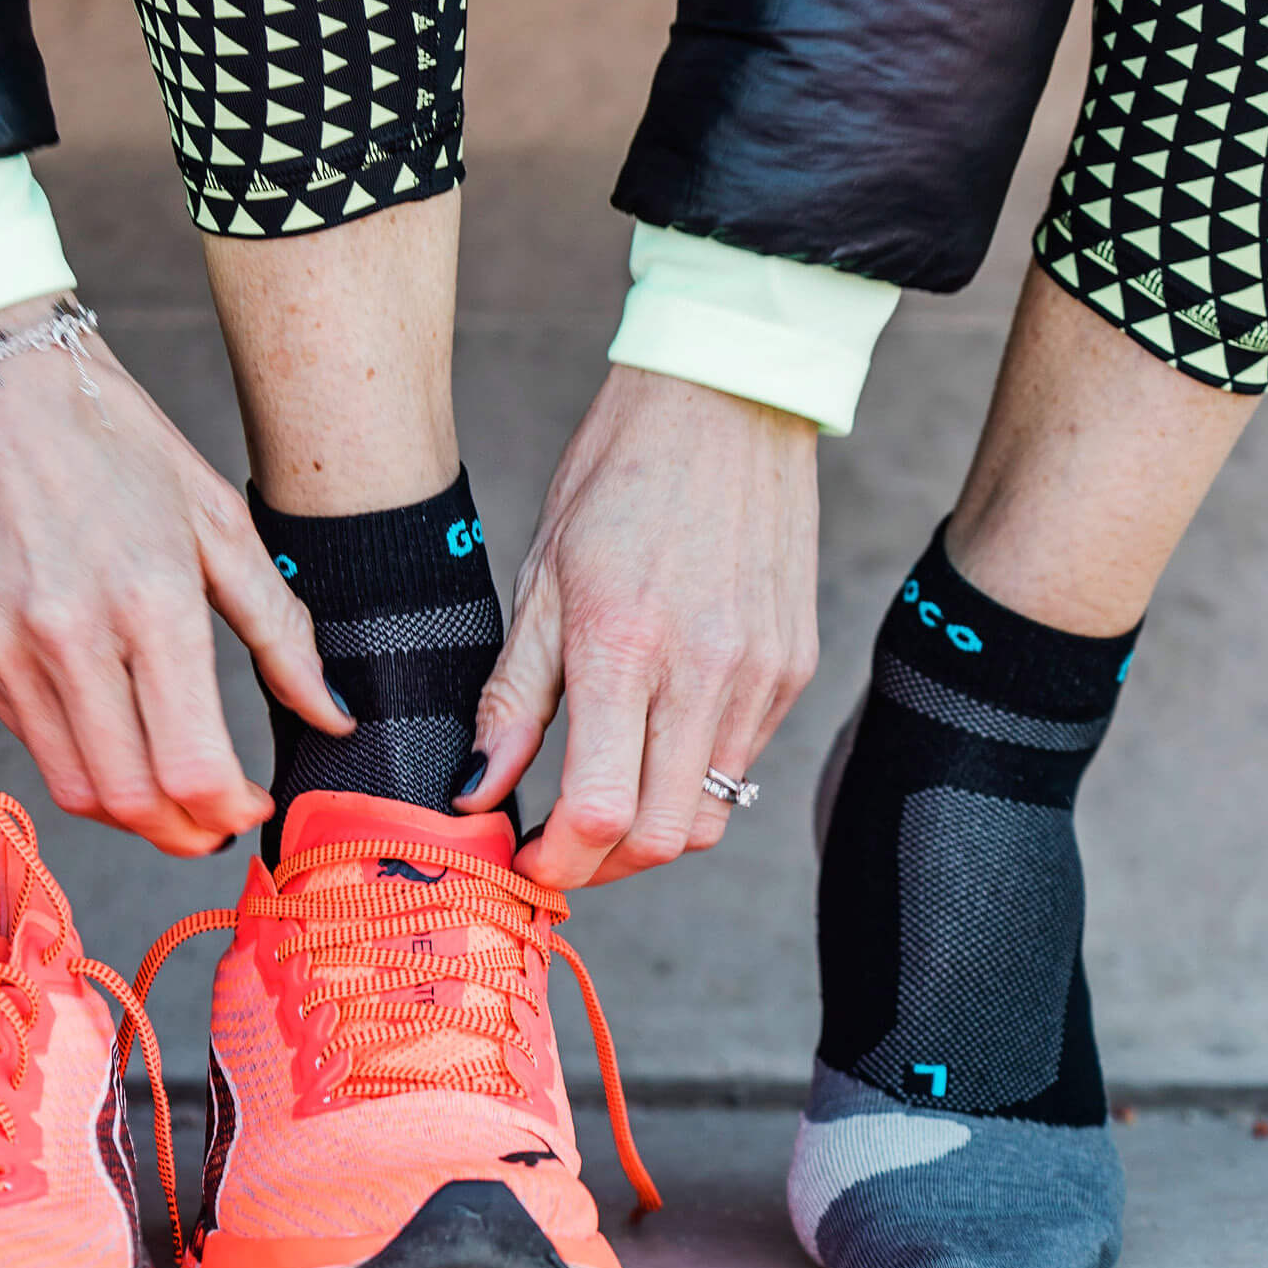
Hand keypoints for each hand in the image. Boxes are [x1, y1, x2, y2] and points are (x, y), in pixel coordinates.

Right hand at [0, 300, 351, 855]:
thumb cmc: (112, 434)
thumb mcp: (217, 517)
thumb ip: (279, 626)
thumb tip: (329, 715)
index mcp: (147, 600)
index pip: (189, 766)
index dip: (228, 811)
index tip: (253, 806)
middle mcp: (66, 635)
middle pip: (128, 799)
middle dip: (184, 832)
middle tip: (218, 822)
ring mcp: (1, 647)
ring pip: (70, 786)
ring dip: (131, 811)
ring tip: (172, 793)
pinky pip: (27, 738)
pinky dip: (79, 757)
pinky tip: (113, 732)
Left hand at [459, 366, 819, 887]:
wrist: (724, 401)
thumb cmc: (616, 479)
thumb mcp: (540, 580)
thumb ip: (512, 697)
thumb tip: (474, 788)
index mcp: (624, 647)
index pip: (601, 813)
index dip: (557, 864)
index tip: (525, 862)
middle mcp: (704, 672)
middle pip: (660, 838)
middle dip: (600, 866)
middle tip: (557, 849)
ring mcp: (761, 674)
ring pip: (709, 813)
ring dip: (649, 828)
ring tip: (603, 796)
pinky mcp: (793, 666)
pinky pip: (743, 760)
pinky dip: (693, 775)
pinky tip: (656, 736)